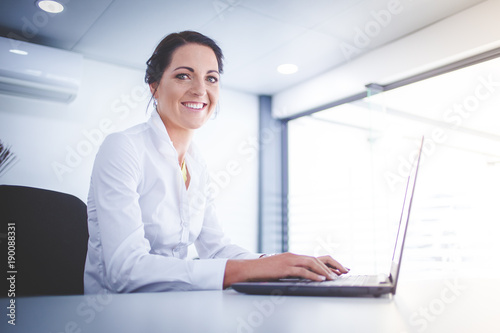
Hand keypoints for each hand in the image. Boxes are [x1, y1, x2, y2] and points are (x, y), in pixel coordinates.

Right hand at [223, 252, 347, 288]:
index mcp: (294, 256)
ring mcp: (289, 261)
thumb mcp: (281, 269)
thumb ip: (292, 270)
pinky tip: (320, 279)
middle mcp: (293, 256)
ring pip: (312, 263)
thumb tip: (305, 276)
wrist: (249, 269)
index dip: (330, 263)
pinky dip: (313, 275)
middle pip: (318, 259)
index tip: (341, 268)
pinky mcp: (284, 268)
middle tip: (343, 272)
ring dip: (324, 271)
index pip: (316, 258)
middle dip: (332, 266)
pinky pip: (302, 271)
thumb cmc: (264, 271)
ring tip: (334, 278)